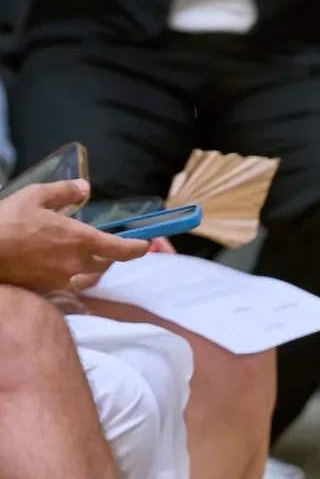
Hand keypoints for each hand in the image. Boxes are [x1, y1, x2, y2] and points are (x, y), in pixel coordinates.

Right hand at [0, 181, 150, 292]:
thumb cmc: (7, 221)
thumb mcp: (35, 196)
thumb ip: (64, 192)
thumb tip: (85, 188)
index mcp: (79, 239)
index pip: (120, 249)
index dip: (138, 247)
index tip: (147, 244)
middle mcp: (74, 263)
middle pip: (106, 264)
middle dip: (113, 255)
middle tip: (112, 245)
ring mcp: (59, 280)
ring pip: (89, 278)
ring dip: (95, 269)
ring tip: (91, 257)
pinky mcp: (45, 290)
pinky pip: (69, 287)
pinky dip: (74, 278)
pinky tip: (65, 268)